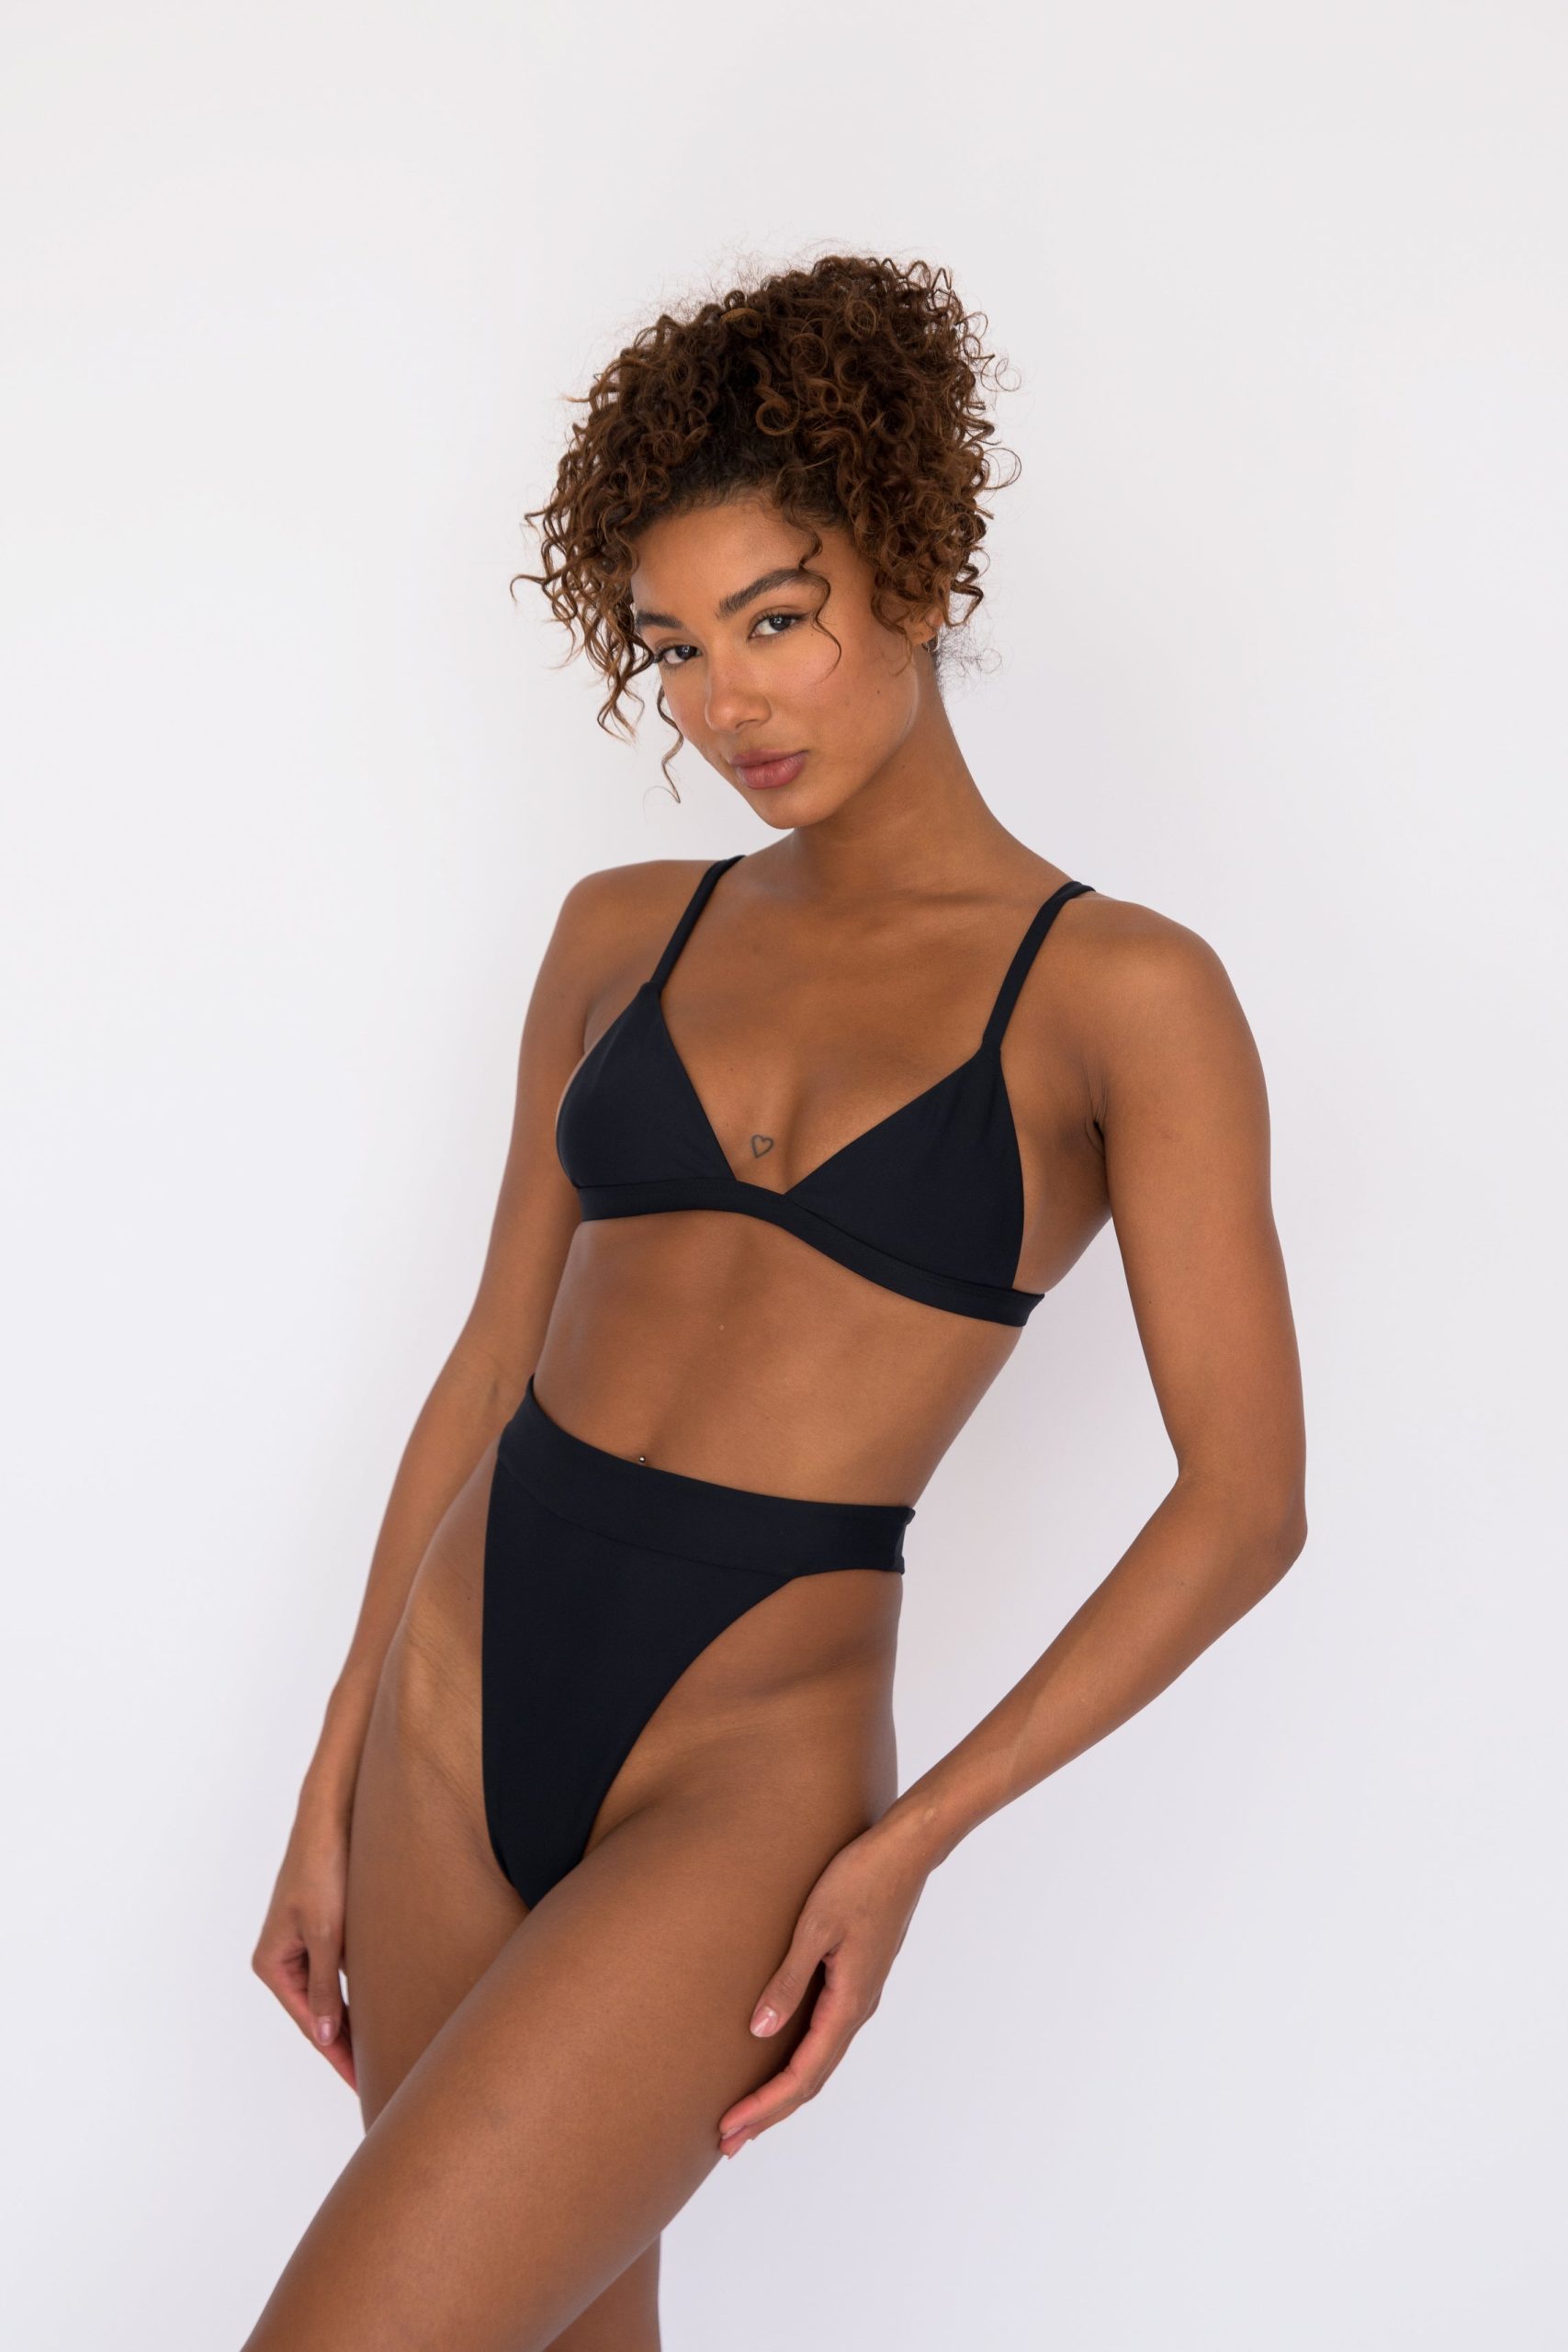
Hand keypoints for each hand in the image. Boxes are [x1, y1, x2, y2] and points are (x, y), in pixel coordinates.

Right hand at [251, 1800, 356, 2092]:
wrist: (333, 1815)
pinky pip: (340, 1972)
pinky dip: (358, 1992)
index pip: (309, 2024)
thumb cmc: (324, 1868)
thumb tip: (322, 2036)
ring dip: (354, 2019)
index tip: (362, 2083)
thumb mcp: (326, 1932)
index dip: (338, 2055)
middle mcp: (283, 1957)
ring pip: (332, 1995)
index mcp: (272, 1963)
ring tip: (384, 2051)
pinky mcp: (324, 1929)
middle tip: (380, 2076)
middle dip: (346, 2045)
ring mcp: (304, 1944)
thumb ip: (323, 1986)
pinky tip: (382, 2008)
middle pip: (319, 2014)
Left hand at [716, 1817, 930, 2156]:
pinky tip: (779, 2059)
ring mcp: (859, 1996)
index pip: (802, 2075)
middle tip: (727, 2143)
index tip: (729, 2129)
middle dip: (768, 2113)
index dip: (764, 2107)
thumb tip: (759, 2032)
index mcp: (848, 2003)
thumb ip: (789, 1980)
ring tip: (746, 2114)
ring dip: (782, 2092)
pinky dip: (797, 2062)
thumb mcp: (816, 1926)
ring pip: (818, 2061)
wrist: (905, 1850)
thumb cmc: (859, 1879)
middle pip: (810, 2080)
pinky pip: (824, 2038)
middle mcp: (857, 2009)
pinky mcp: (856, 1979)